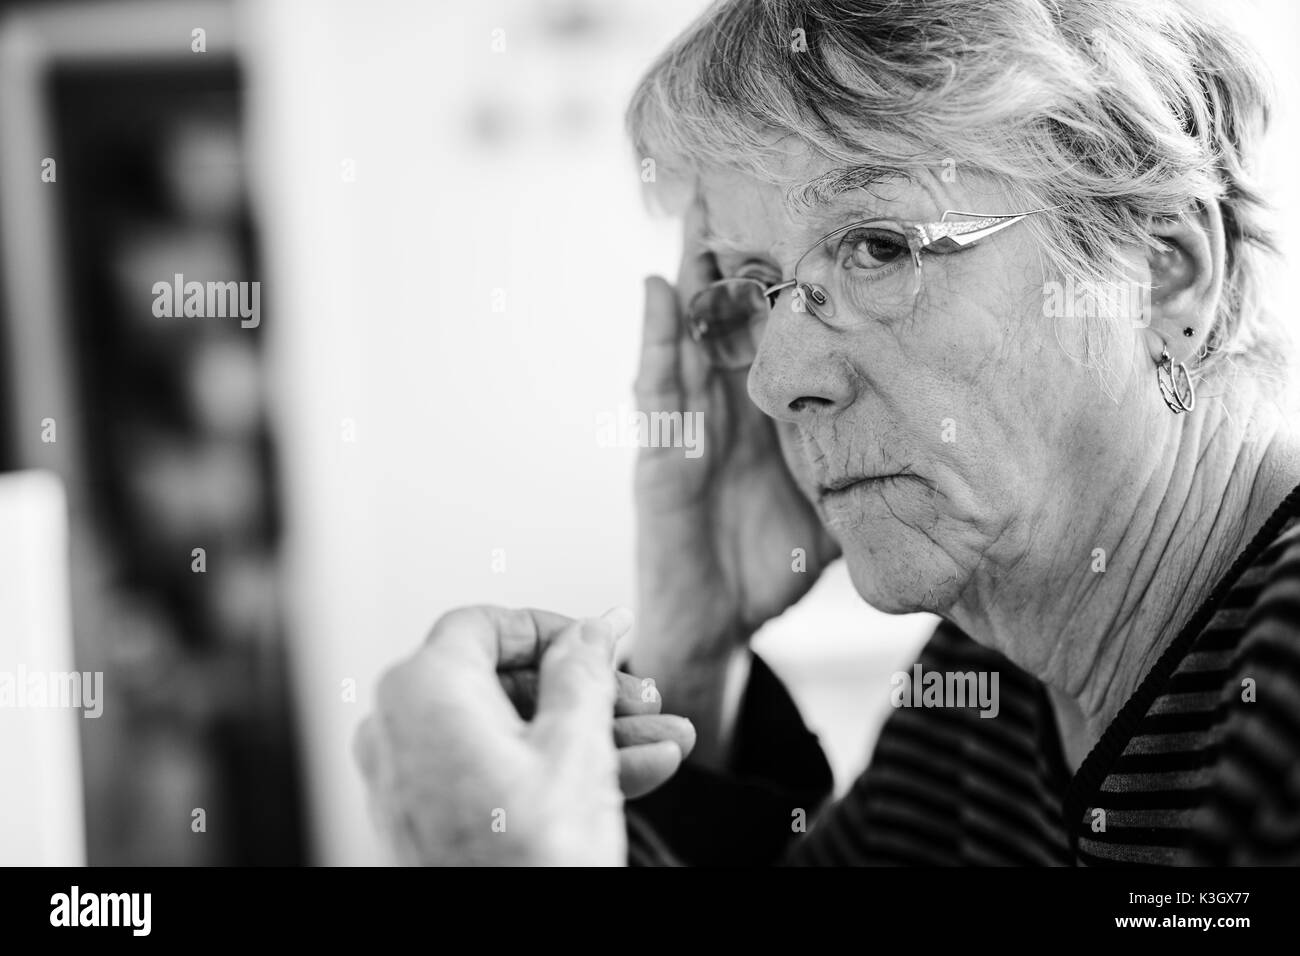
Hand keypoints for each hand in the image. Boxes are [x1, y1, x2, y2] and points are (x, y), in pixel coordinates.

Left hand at [353, 606, 693, 865]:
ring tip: (662, 746)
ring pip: (512, 734)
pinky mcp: (429, 822)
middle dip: (590, 693)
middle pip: (505, 683)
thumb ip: (585, 670)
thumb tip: (595, 630)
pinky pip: (496, 774)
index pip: (486, 624)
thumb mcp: (576, 745)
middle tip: (644, 703)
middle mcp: (400, 730)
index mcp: (422, 690)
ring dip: (591, 736)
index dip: (554, 629)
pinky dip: (556, 771)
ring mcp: (411, 780)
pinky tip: (630, 776)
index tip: (603, 644)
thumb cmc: (528, 864)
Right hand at [632, 200, 839, 670]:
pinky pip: (656, 391)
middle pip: (726, 311)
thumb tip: (942, 438)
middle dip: (733, 247)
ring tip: (696, 205)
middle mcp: (722, 404)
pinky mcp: (658, 458)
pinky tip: (658, 290)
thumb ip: (868, 461)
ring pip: (685, 332)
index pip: (774, 324)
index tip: (812, 207)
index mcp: (763, 408)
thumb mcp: (835, 500)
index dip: (786, 269)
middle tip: (742, 170)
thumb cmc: (771, 562)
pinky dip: (655, 339)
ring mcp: (686, 426)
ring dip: (689, 271)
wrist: (715, 624)